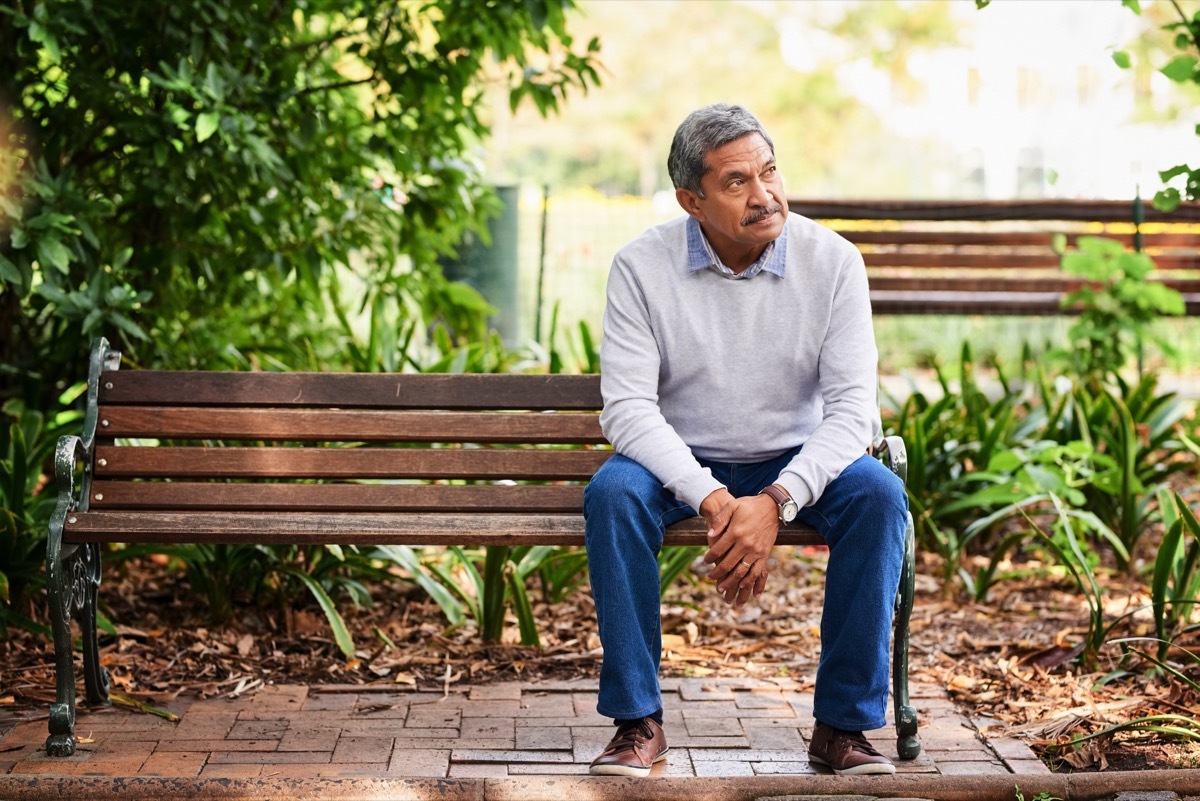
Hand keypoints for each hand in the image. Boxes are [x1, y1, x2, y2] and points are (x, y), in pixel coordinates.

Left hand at [700, 490, 777, 606]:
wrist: (772, 506)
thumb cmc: (749, 505)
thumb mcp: (732, 506)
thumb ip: (720, 520)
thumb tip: (710, 535)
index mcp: (736, 532)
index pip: (718, 550)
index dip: (709, 558)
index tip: (704, 562)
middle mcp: (746, 544)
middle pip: (728, 564)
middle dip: (717, 574)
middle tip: (710, 579)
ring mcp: (757, 551)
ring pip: (742, 572)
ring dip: (732, 583)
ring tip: (722, 590)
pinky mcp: (765, 554)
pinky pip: (758, 572)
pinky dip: (753, 583)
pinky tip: (747, 590)